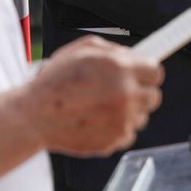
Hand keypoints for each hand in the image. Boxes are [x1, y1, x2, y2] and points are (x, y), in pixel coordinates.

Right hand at [26, 36, 162, 156]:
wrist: (35, 115)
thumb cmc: (54, 82)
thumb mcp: (80, 50)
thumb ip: (112, 50)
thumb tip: (133, 56)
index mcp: (119, 68)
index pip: (156, 72)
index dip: (146, 72)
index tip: (142, 75)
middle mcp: (125, 94)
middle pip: (154, 96)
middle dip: (140, 92)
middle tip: (120, 90)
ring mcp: (122, 120)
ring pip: (142, 116)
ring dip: (128, 111)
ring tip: (100, 106)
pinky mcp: (116, 140)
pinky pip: (128, 133)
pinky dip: (116, 127)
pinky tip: (95, 119)